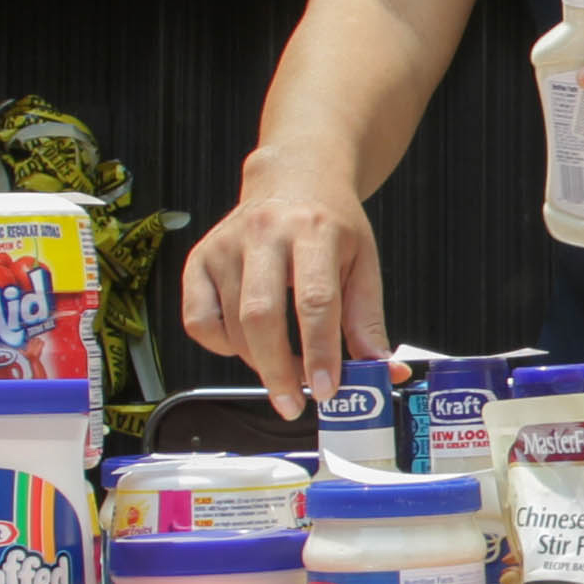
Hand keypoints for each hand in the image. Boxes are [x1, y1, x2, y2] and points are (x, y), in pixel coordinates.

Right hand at [180, 148, 388, 414]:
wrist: (294, 178)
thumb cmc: (332, 225)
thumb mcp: (363, 264)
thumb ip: (369, 322)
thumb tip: (386, 373)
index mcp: (315, 232)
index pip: (315, 301)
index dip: (320, 352)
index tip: (326, 390)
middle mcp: (264, 234)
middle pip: (262, 316)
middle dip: (278, 370)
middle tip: (294, 404)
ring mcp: (225, 245)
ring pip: (231, 325)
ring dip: (258, 363)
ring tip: (283, 372)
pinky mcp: (198, 259)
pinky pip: (198, 320)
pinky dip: (221, 346)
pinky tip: (247, 343)